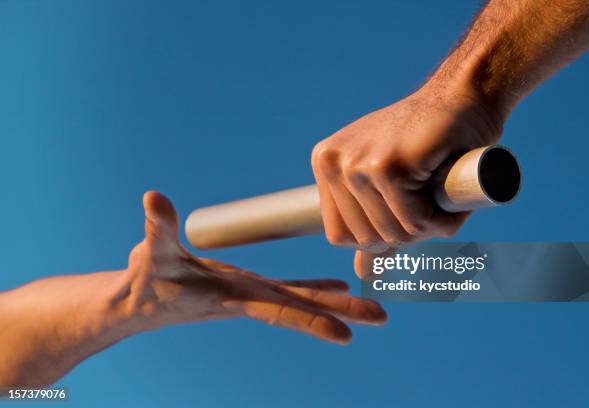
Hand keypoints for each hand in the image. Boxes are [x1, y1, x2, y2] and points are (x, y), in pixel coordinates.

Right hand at [125, 191, 386, 343]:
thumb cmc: (145, 282)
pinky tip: (338, 286)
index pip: (279, 310)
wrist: (140, 304)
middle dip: (341, 313)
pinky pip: (290, 288)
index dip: (311, 320)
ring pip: (301, 297)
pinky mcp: (249, 286)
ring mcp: (252, 292)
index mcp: (233, 295)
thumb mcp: (152, 253)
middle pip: (302, 306)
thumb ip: (157, 227)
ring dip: (336, 301)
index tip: (347, 334)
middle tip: (383, 317)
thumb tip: (153, 197)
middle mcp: (250, 297)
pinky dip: (315, 288)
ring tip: (371, 306)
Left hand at [311, 84, 503, 277]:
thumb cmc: (428, 143)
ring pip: (391, 234)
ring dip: (426, 225)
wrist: (464, 98)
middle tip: (426, 194)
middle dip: (404, 231)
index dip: (378, 234)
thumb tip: (361, 274)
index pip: (339, 235)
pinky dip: (440, 219)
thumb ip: (372, 225)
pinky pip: (414, 223)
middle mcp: (333, 162)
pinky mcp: (389, 166)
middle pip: (365, 239)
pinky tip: (446, 187)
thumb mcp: (390, 184)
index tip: (403, 205)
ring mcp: (358, 163)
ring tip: (436, 187)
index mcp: (326, 164)